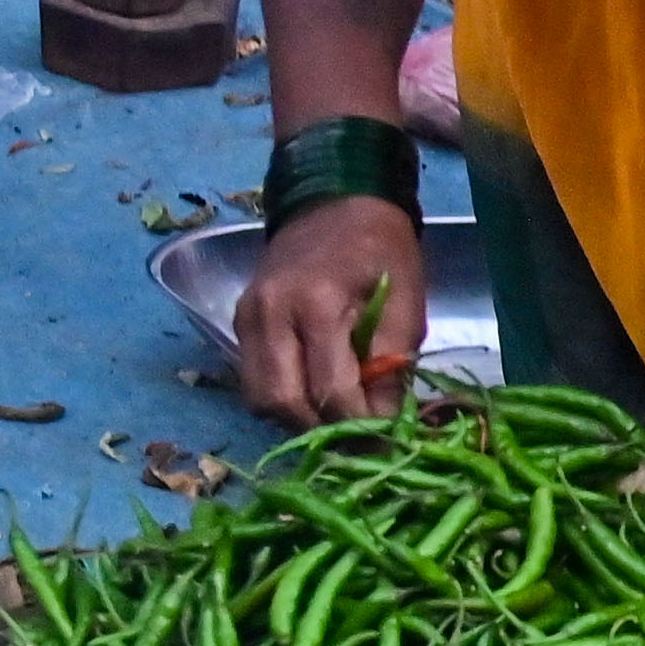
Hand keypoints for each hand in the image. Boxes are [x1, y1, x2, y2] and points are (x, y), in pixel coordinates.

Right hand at [233, 191, 424, 427]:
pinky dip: (283, 398)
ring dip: (296, 419)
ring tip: (334, 417)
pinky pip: (254, 381)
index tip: (386, 441)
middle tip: (357, 440)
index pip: (329, 389)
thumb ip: (393, 362)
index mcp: (318, 303)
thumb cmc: (380, 249)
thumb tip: (385, 422)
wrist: (332, 204)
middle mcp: (270, 314)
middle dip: (321, 431)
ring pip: (259, 399)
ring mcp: (247, 319)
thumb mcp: (405, 299)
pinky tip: (313, 392)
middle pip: (282, 402)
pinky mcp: (239, 324)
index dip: (358, 425)